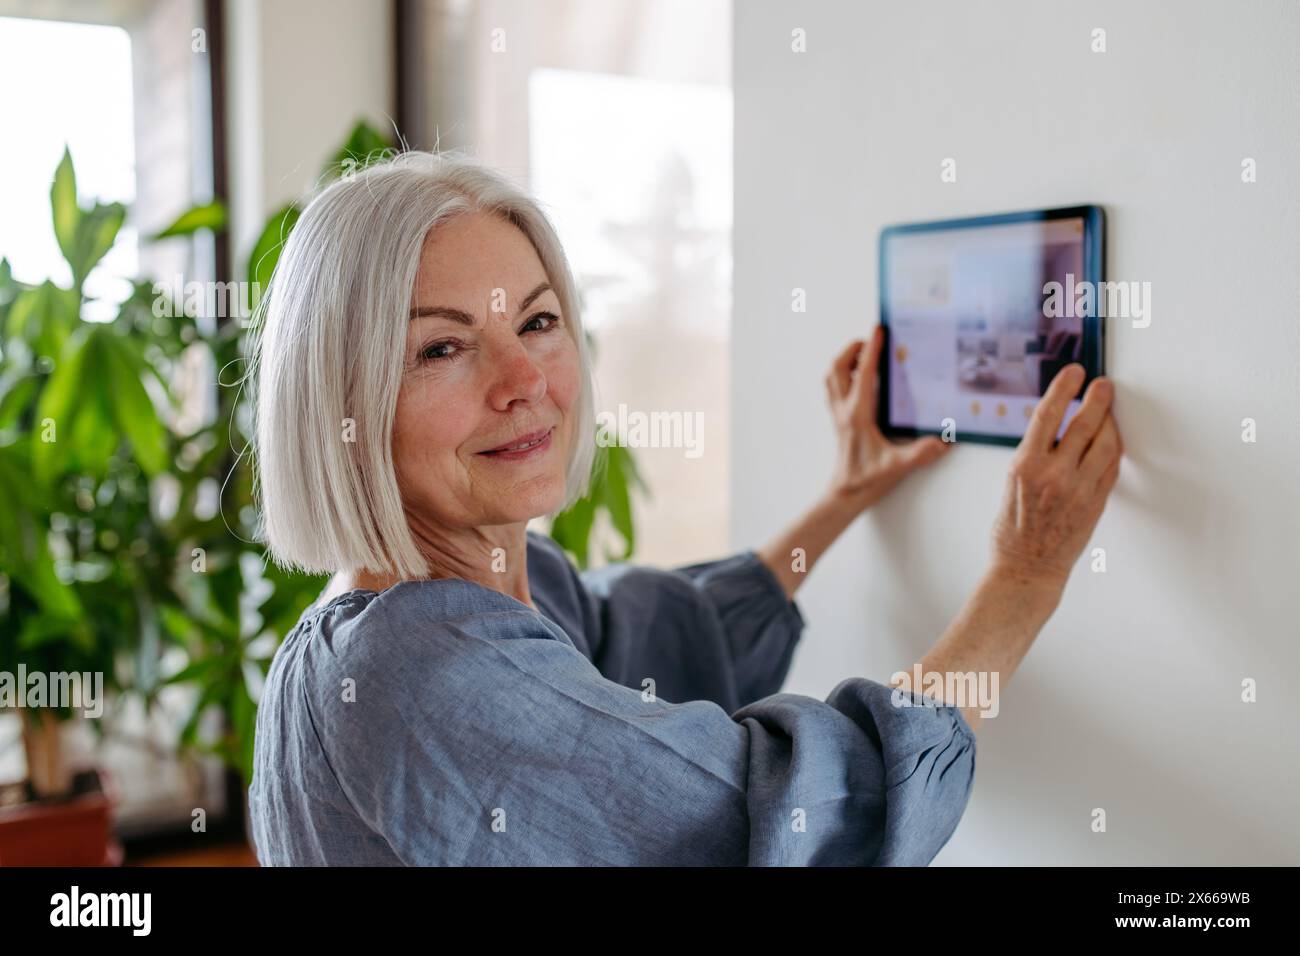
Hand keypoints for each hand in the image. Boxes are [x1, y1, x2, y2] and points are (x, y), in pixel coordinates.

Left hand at [825, 324, 950, 511]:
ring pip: (830, 376)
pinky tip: (859, 378)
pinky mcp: (838, 419)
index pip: (862, 373)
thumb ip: (919, 454)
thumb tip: (943, 442)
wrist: (846, 493)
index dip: (871, 349)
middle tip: (871, 340)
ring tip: (864, 354)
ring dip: (844, 360)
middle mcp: (843, 410)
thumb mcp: (897, 467)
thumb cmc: (867, 479)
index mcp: (857, 414)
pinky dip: (842, 375)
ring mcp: (837, 414)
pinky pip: (833, 388)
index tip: (879, 330)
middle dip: (851, 348)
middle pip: (836, 367)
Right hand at [989, 363, 1122, 587]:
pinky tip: (1112, 439)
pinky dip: (1114, 448)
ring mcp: (1079, 488)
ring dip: (1110, 421)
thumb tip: (1054, 427)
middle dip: (1097, 398)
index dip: (1063, 388)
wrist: (1027, 567)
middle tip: (1103, 385)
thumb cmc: (1012, 530)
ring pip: (1105, 443)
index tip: (1074, 372)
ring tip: (1109, 409)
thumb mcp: (1011, 483)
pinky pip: (1112, 466)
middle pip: (1084, 423)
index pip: (1047, 414)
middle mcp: (1054, 473)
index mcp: (1025, 465)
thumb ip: (1034, 455)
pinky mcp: (1096, 501)